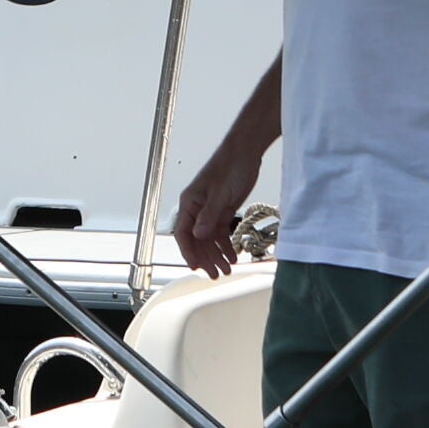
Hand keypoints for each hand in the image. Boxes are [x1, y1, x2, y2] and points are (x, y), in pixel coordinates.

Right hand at [171, 140, 263, 278]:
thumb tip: (199, 235)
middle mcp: (197, 208)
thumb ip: (210, 215)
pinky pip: (221, 232)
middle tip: (217, 274)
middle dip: (206, 258)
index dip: (188, 251)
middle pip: (196, 239)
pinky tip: (233, 256)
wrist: (246, 152)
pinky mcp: (223, 210)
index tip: (196, 267)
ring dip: (217, 254)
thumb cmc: (230, 167)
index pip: (183, 232)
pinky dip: (226, 245)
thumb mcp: (221, 193)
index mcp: (190, 202)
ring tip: (227, 269)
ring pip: (209, 238)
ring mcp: (210, 210)